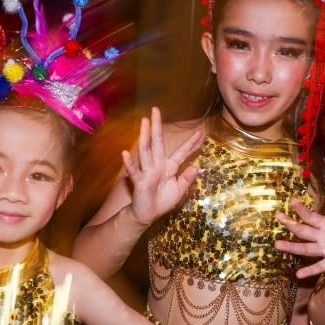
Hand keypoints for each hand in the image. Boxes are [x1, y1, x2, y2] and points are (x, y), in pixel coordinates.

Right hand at [122, 107, 201, 224]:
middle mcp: (157, 165)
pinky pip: (134, 171)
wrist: (148, 214)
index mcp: (169, 167)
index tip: (200, 133)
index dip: (190, 143)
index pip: (181, 152)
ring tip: (144, 122)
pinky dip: (129, 162)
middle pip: (158, 142)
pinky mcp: (139, 181)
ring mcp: (147, 171)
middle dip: (157, 126)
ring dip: (145, 136)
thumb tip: (196, 168)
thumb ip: (186, 179)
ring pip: (145, 151)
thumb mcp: (179, 190)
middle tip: (155, 109)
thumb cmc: (163, 201)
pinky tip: (125, 153)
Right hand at [275, 188, 324, 279]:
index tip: (291, 201)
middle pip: (303, 231)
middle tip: (277, 216)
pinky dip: (309, 270)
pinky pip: (319, 267)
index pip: (311, 216)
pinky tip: (299, 274)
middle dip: (290, 224)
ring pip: (306, 248)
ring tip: (277, 244)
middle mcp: (323, 237)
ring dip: (292, 247)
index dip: (302, 209)